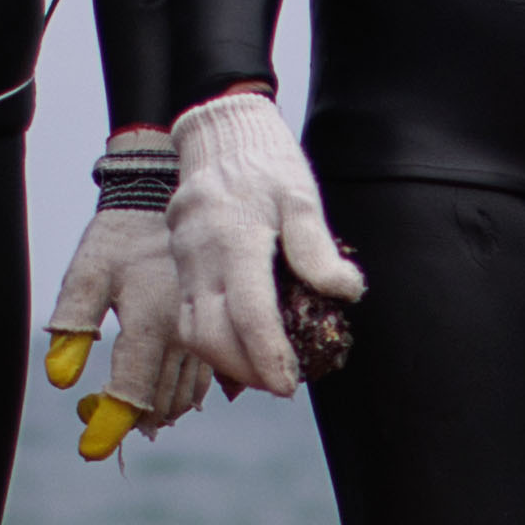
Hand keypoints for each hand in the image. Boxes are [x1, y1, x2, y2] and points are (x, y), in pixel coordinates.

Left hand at [44, 144, 210, 437]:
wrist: (164, 201)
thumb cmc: (119, 237)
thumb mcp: (87, 271)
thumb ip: (72, 322)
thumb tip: (61, 377)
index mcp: (152, 319)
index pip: (131, 389)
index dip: (108, 424)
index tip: (89, 450)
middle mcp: (186, 333)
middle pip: (159, 403)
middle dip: (124, 417)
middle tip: (91, 409)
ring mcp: (205, 335)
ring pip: (182, 399)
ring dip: (150, 411)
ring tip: (117, 397)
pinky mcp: (214, 334)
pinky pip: (202, 384)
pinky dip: (176, 397)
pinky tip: (154, 390)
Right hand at [169, 88, 361, 397]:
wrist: (219, 139)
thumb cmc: (266, 166)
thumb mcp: (300, 195)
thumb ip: (317, 247)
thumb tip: (345, 291)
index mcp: (234, 239)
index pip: (248, 313)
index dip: (268, 356)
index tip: (289, 382)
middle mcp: (201, 258)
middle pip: (212, 335)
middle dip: (247, 370)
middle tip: (282, 384)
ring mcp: (185, 265)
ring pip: (193, 333)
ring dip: (226, 364)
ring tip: (263, 373)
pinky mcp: (180, 270)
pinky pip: (186, 319)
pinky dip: (211, 345)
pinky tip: (240, 352)